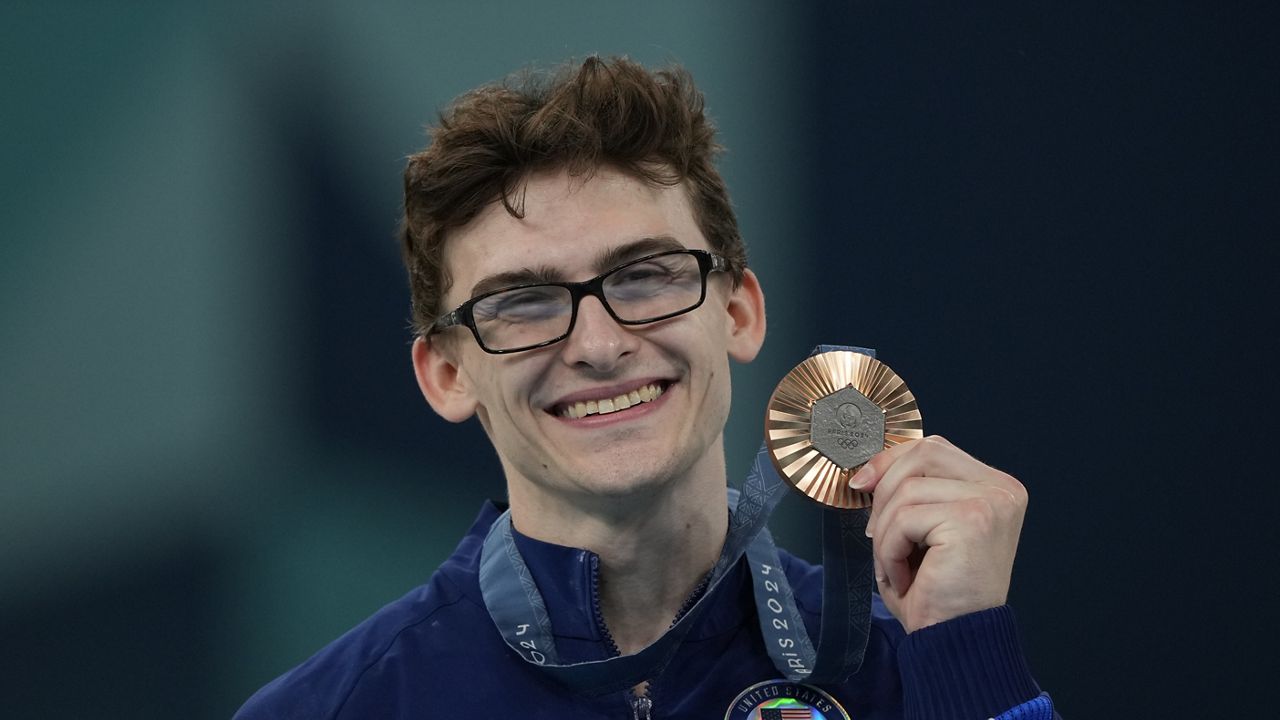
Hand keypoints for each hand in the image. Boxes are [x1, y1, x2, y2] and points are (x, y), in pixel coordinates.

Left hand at [849, 435, 1027, 632]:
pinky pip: (905, 519)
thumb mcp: (921, 530)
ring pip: (906, 490)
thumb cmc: (938, 594)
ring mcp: (991, 502)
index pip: (933, 448)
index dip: (890, 461)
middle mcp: (1001, 489)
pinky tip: (906, 577)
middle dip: (884, 490)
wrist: (954, 642)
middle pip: (921, 454)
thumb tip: (867, 470)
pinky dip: (890, 550)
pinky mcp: (973, 520)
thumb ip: (908, 490)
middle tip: (877, 534)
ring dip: (886, 532)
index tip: (862, 483)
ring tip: (898, 565)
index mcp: (994, 487)